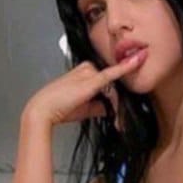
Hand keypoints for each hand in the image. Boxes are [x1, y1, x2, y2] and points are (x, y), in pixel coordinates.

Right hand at [24, 48, 148, 127]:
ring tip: (118, 123)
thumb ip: (101, 106)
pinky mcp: (92, 80)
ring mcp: (90, 73)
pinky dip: (126, 67)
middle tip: (120, 122)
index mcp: (85, 72)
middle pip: (112, 86)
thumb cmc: (60, 109)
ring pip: (113, 88)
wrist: (44, 110)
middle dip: (118, 105)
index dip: (117, 97)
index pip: (108, 84)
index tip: (123, 106)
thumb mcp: (86, 108)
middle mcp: (88, 69)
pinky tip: (138, 60)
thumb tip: (112, 109)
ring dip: (118, 107)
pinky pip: (112, 74)